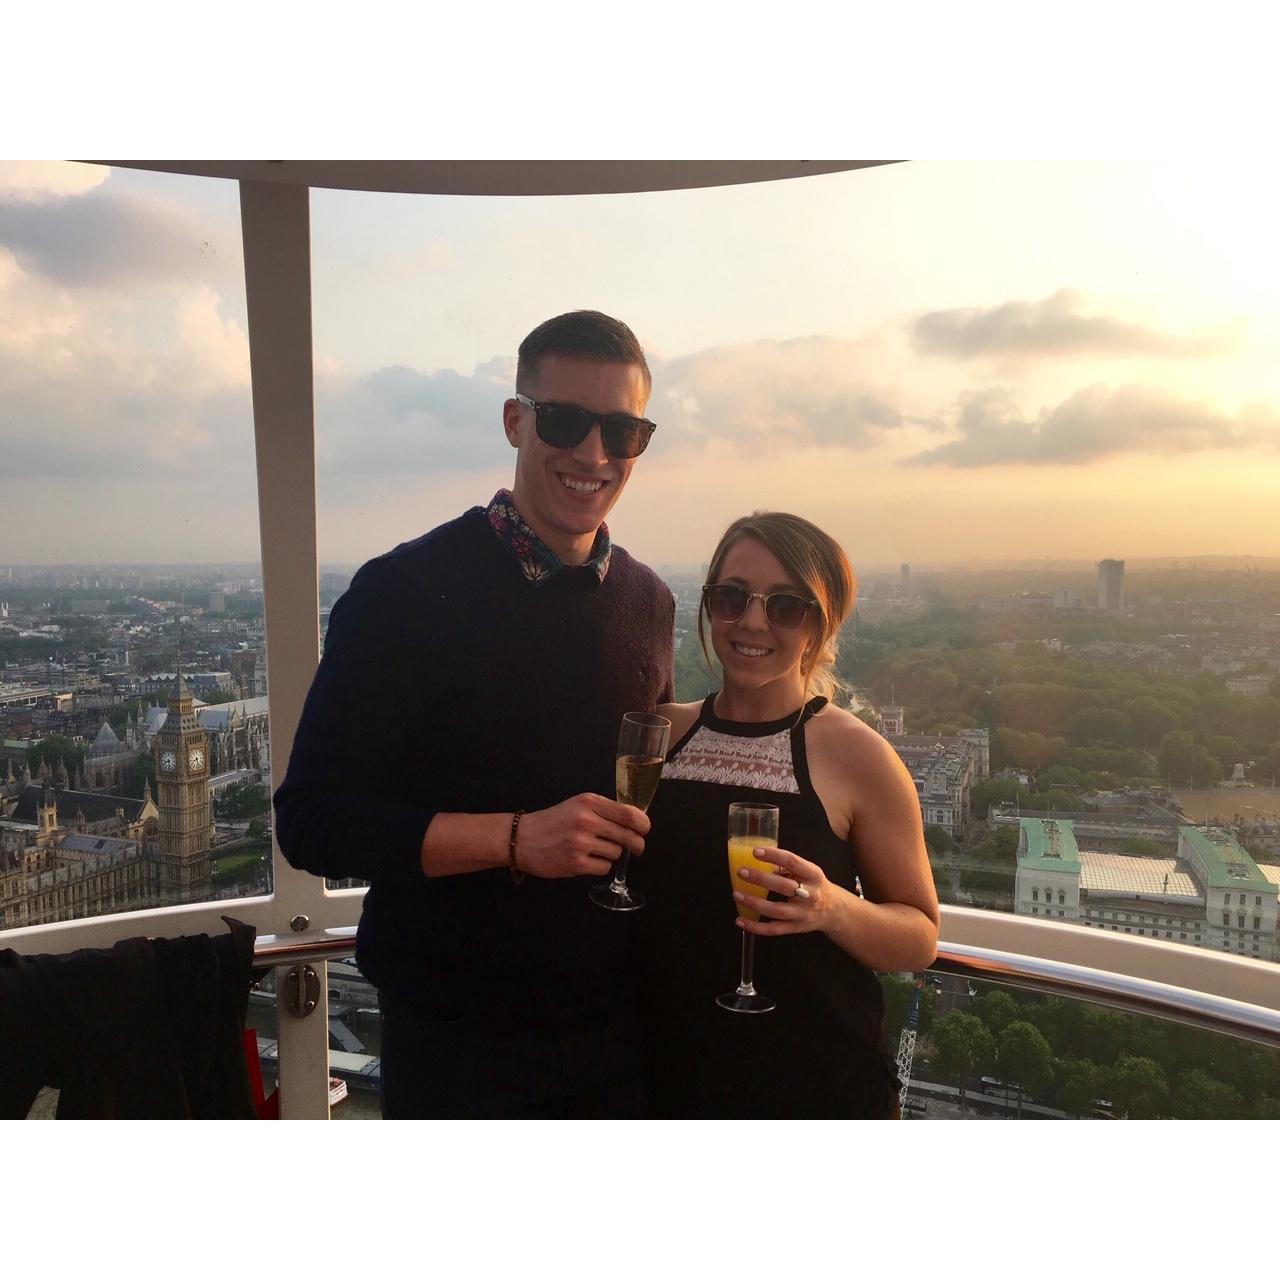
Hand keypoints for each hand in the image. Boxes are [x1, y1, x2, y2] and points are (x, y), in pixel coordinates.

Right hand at [515, 793, 649, 878]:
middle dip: (637, 844)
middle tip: (636, 847)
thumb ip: (603, 810)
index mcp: (589, 802)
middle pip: (628, 835)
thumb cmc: (553, 821)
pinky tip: (586, 860)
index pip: (629, 814)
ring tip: (594, 849)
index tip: (644, 830)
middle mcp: (587, 821)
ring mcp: (581, 843)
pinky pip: (604, 868)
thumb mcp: (578, 805)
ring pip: (616, 853)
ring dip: (611, 854)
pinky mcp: (576, 863)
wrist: (522, 839)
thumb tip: (635, 822)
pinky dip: (600, 866)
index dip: (643, 824)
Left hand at [734, 846, 836, 936]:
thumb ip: (787, 866)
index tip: (756, 852)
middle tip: (742, 872)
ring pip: (776, 910)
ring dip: (754, 903)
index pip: (793, 862)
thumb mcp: (808, 871)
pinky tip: (740, 920)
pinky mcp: (795, 928)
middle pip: (783, 886)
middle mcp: (810, 895)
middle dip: (761, 879)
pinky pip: (773, 930)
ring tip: (737, 895)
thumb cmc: (815, 886)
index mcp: (813, 875)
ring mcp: (802, 914)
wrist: (833, 911)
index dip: (773, 856)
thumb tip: (760, 859)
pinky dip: (755, 927)